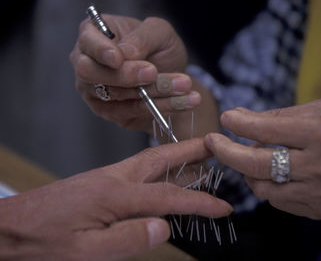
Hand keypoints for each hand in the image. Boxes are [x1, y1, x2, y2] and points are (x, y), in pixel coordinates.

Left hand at [0, 138, 231, 259]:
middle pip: (162, 158)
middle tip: (217, 147)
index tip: (223, 208)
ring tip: (201, 156)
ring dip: (179, 156)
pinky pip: (140, 169)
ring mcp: (108, 177)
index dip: (200, 203)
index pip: (168, 197)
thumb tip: (163, 228)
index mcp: (114, 195)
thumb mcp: (85, 252)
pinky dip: (162, 166)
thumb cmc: (43, 241)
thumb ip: (128, 239)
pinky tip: (167, 174)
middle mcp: (115, 178)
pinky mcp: (102, 181)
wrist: (9, 226)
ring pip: (152, 160)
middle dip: (192, 152)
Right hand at [70, 15, 200, 131]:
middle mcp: (87, 63)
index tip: (118, 58)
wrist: (174, 78)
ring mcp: (95, 91)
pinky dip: (161, 106)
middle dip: (124, 75)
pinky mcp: (111, 113)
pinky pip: (133, 112)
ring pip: (117, 95)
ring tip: (184, 85)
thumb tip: (125, 55)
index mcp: (93, 35)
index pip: (86, 42)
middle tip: (153, 73)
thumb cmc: (160, 48)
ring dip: (154, 91)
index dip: (100, 51)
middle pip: (89, 73)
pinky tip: (185, 101)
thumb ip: (142, 38)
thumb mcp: (159, 32)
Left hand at [204, 99, 320, 218]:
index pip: (265, 130)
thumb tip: (241, 119)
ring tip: (251, 157)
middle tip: (213, 142)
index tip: (226, 118)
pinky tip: (274, 173)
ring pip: (262, 188)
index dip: (239, 123)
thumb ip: (279, 116)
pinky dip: (269, 186)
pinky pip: (279, 201)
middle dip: (227, 152)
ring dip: (248, 172)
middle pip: (256, 165)